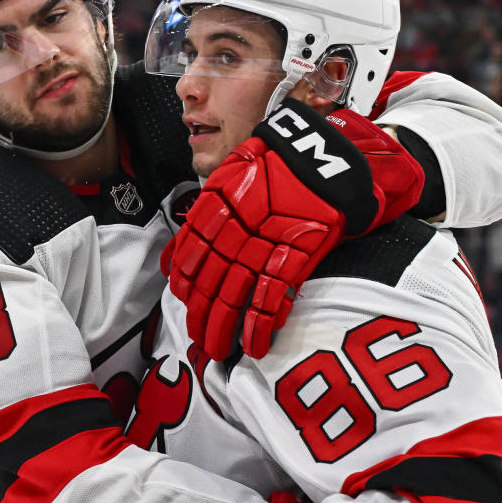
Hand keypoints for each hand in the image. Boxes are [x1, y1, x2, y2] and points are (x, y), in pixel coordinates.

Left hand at [166, 99, 423, 359]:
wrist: (325, 152)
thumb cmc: (282, 161)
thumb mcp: (235, 174)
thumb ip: (206, 214)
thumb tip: (176, 255)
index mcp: (215, 206)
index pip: (188, 255)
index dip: (183, 285)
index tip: (182, 302)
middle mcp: (233, 228)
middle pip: (207, 282)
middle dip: (201, 315)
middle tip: (199, 339)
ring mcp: (264, 243)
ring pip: (232, 295)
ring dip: (223, 327)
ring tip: (219, 350)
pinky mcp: (295, 255)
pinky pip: (270, 297)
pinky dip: (259, 325)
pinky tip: (253, 345)